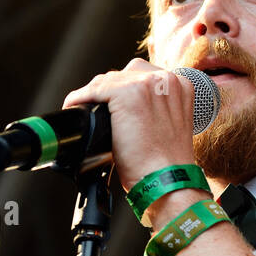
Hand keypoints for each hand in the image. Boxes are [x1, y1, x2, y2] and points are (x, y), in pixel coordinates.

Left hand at [61, 58, 198, 199]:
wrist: (166, 180)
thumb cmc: (166, 164)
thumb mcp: (168, 127)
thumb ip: (154, 109)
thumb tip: (123, 107)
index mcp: (179, 86)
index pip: (141, 77)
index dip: (123, 90)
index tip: (112, 104)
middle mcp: (166, 79)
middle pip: (124, 75)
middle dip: (108, 92)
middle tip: (97, 111)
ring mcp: (147, 84)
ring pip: (108, 81)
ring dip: (94, 95)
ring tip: (84, 110)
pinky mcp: (127, 93)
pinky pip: (94, 89)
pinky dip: (81, 99)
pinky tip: (76, 108)